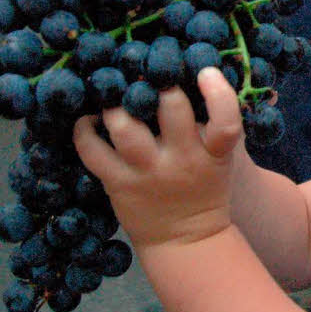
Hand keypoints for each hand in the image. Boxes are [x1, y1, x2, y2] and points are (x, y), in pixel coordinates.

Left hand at [73, 67, 247, 248]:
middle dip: (158, 83)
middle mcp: (181, 160)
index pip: (226, 122)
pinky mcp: (118, 183)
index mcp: (213, 153)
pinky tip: (87, 119)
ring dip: (116, 104)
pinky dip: (84, 129)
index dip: (218, 93)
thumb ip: (217, 122)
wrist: (186, 240)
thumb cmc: (206, 188)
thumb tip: (225, 77)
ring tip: (113, 95)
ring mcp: (147, 172)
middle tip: (146, 73)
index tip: (205, 71)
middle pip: (170, 110)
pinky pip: (92, 151)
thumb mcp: (222, 158)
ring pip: (124, 127)